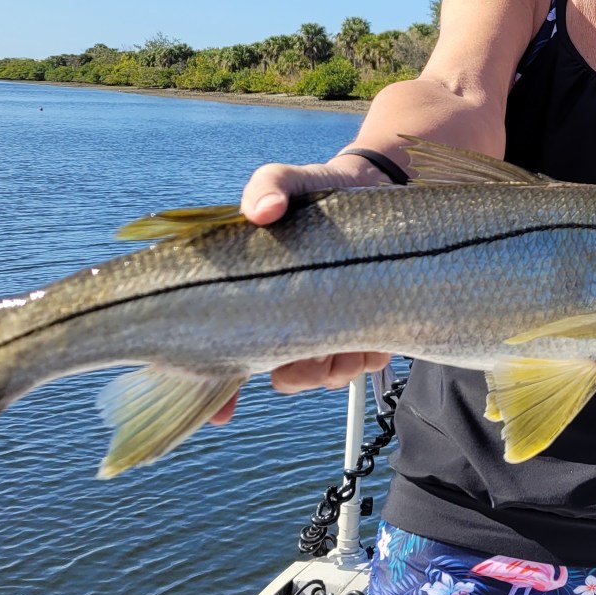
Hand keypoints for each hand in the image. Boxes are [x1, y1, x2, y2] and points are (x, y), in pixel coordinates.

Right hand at [210, 154, 397, 424]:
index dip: (220, 392)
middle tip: (313, 346)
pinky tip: (374, 322)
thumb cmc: (317, 191)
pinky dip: (369, 351)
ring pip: (325, 377)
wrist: (375, 190)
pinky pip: (366, 364)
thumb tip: (261, 210)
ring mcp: (329, 333)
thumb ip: (269, 186)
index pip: (226, 359)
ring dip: (335, 362)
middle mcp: (288, 325)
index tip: (223, 414)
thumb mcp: (289, 180)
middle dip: (297, 372)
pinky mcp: (369, 334)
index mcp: (256, 302)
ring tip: (348, 326)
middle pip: (283, 378)